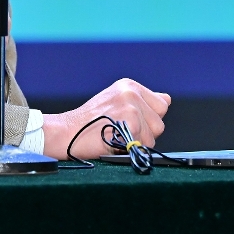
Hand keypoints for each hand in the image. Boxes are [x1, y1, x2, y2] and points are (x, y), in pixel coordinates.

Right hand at [41, 79, 170, 160]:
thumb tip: (166, 100)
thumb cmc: (88, 124)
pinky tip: (114, 141)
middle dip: (145, 132)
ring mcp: (131, 105)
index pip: (161, 105)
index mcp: (128, 86)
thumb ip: (142, 102)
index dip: (147, 120)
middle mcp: (131, 92)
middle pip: (159, 121)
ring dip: (138, 141)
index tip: (128, 123)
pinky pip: (145, 143)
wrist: (66, 132)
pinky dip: (131, 147)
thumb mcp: (115, 104)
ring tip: (116, 136)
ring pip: (154, 134)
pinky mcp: (131, 120)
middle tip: (120, 131)